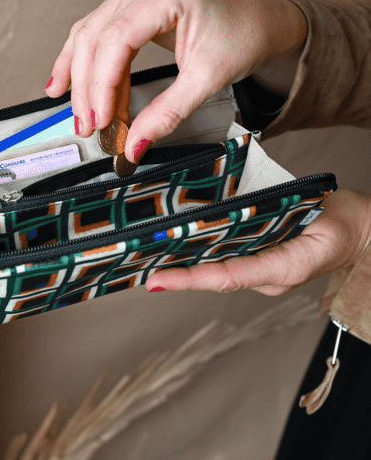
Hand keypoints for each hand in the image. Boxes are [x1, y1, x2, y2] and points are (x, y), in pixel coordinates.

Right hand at [45, 0, 306, 162]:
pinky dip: (79, 61)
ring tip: (80, 116)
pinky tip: (61, 82)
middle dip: (88, 88)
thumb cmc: (241, 38)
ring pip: (89, 35)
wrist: (259, 22)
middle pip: (97, 37)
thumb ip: (167, 114)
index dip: (103, 85)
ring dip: (79, 78)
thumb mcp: (208, 80)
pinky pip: (96, 30)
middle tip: (89, 127)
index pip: (118, 38)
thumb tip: (132, 146)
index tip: (102, 121)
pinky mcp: (131, 0)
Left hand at [145, 189, 370, 295]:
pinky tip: (181, 247)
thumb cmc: (341, 223)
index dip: (190, 278)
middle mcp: (268, 279)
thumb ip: (277, 214)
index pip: (227, 276)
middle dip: (179, 275)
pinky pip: (228, 263)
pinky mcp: (262, 264)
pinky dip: (203, 257)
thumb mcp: (315, 214)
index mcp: (282, 269)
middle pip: (215, 277)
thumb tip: (234, 209)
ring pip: (218, 272)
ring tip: (150, 257)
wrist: (362, 234)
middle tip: (141, 269)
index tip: (158, 280)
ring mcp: (265, 275)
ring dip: (186, 267)